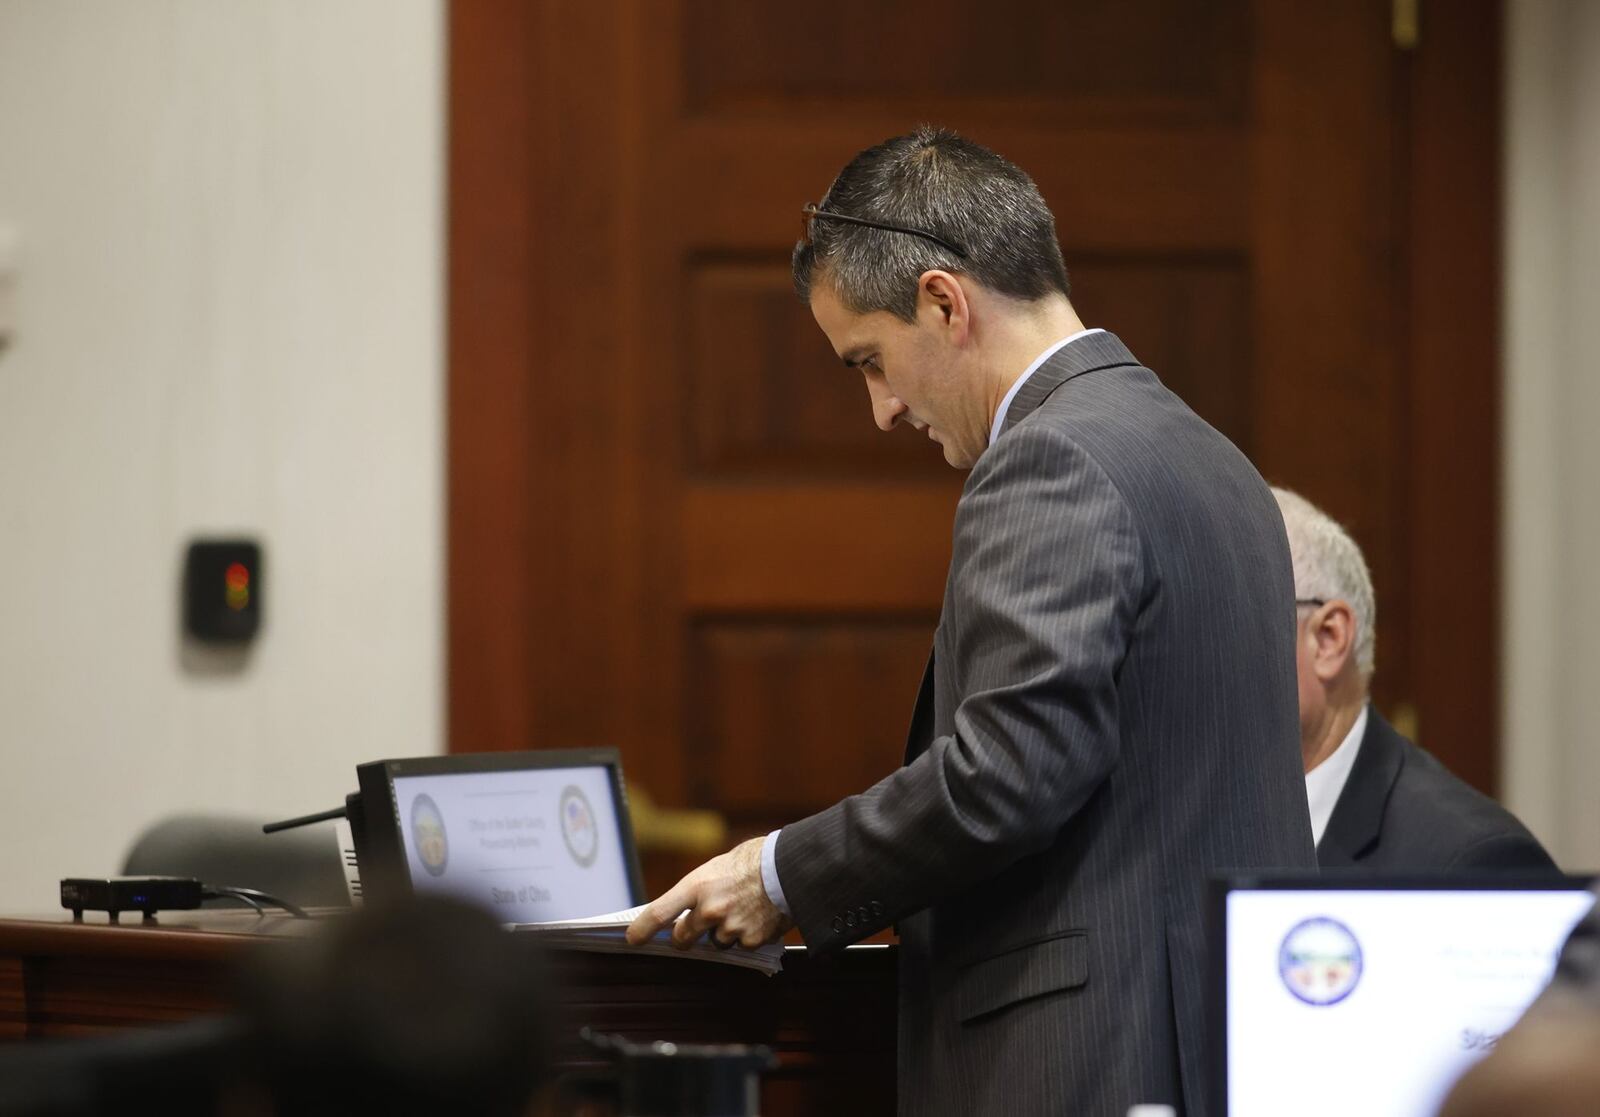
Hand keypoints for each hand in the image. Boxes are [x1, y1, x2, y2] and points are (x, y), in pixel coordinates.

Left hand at [625, 835, 792, 949]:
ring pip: (714, 943)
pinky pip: (740, 946)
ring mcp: (730, 928)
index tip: (632, 939)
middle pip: (682, 938)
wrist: (790, 868)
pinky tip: (757, 917)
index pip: (659, 914)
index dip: (641, 929)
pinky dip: (745, 936)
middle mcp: (709, 910)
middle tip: (696, 924)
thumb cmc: (752, 862)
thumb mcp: (716, 868)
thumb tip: (680, 913)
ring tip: (741, 910)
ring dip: (721, 934)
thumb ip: (697, 892)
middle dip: (685, 935)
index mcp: (697, 886)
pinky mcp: (751, 941)